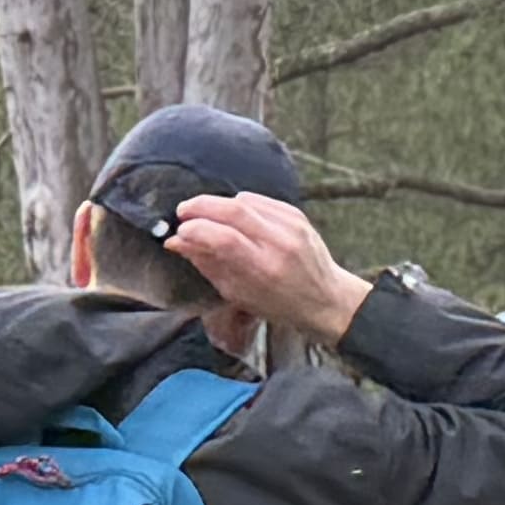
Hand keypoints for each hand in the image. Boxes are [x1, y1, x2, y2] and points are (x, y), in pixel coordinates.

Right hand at [163, 190, 366, 347]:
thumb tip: (177, 242)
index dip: (196, 230)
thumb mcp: (238, 294)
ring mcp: (292, 225)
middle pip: (234, 211)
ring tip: (202, 214)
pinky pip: (260, 200)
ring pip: (245, 201)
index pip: (225, 238)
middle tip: (183, 212)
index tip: (179, 232)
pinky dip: (239, 203)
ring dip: (218, 203)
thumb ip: (207, 264)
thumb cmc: (279, 304)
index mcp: (265, 269)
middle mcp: (280, 243)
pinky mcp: (297, 215)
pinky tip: (230, 214)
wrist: (327, 299)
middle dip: (201, 206)